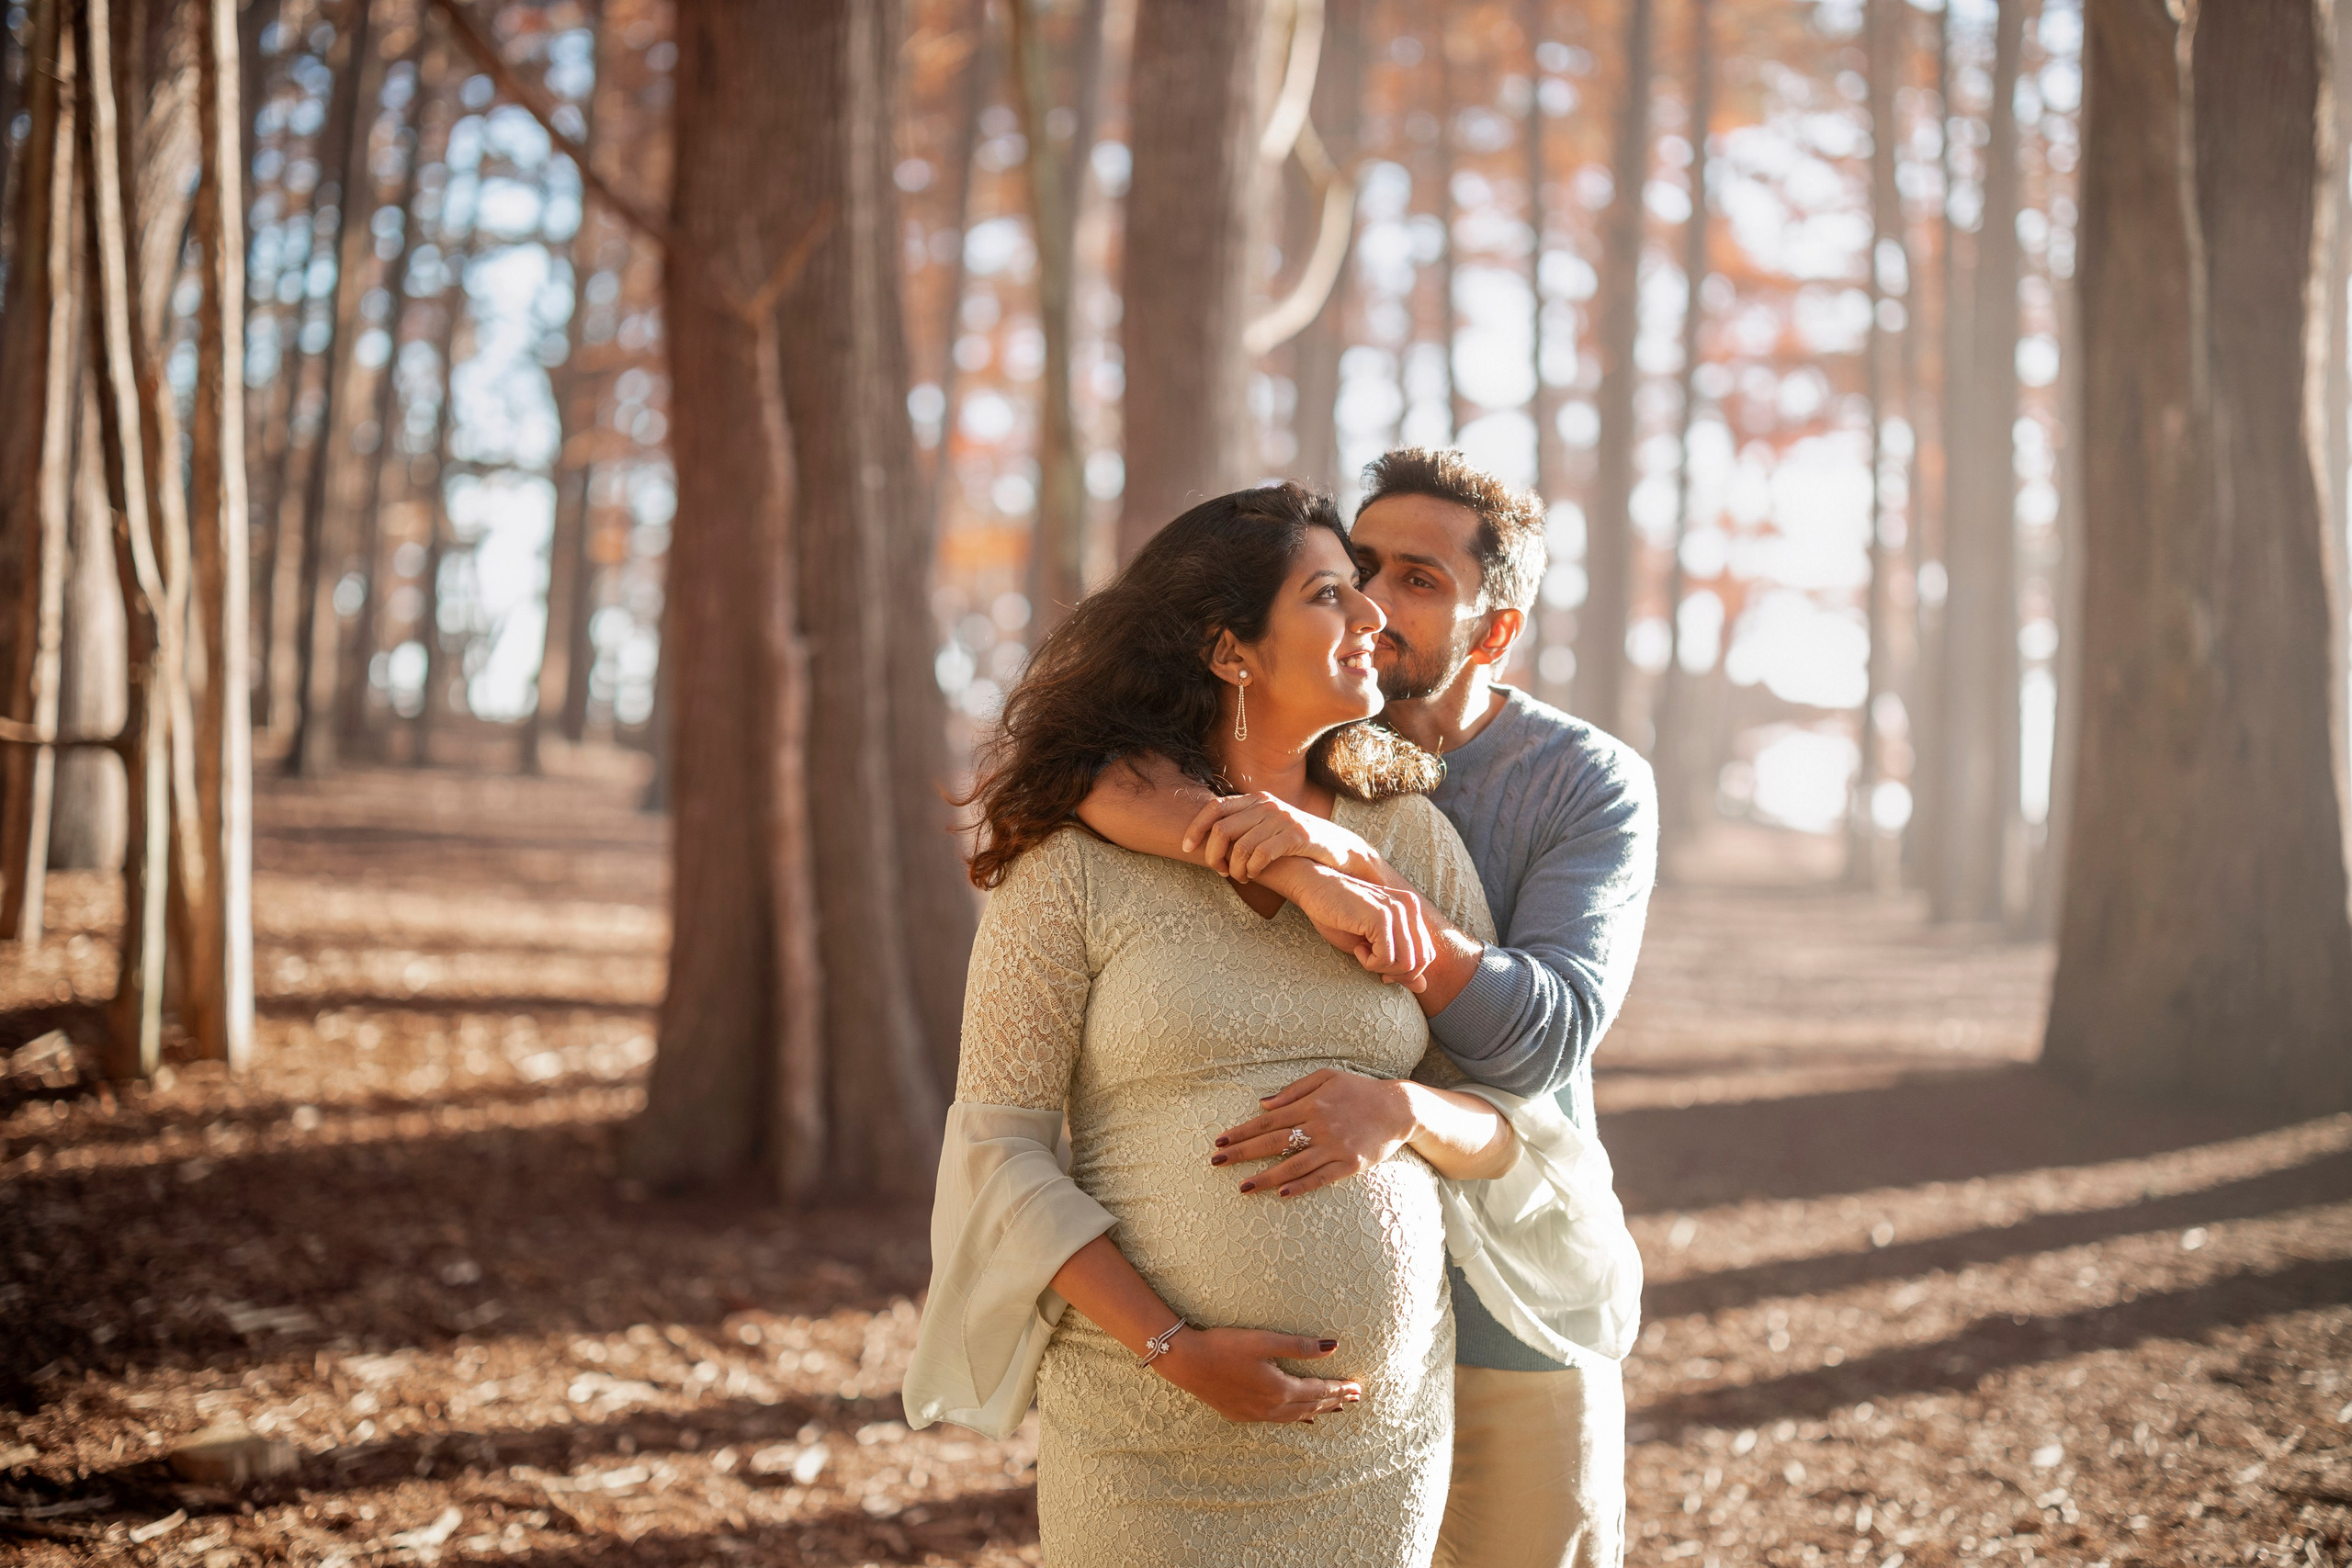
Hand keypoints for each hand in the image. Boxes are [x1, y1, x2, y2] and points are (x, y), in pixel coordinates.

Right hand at [1151, 1325, 1361, 1422]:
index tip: (1357, 1387)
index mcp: (1279, 1389)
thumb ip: (1299, 1345)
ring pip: (1295, 1417)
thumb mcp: (1264, 1340)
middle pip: (1310, 1406)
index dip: (1339, 1389)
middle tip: (1353, 1399)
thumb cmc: (1224, 1346)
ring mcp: (1255, 1414)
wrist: (1187, 1363)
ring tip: (1334, 1411)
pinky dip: (1294, 1419)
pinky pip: (1278, 1421)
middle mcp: (1271, 1407)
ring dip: (1316, 1412)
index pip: (1318, 1391)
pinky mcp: (1241, 1414)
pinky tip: (1298, 1418)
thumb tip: (1333, 1346)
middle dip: (1333, 1402)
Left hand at [1183, 793, 1383, 883]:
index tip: (1187, 847)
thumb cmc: (1296, 840)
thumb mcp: (1269, 824)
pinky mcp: (1295, 836)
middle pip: (1221, 829)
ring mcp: (1281, 819)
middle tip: (1221, 871)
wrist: (1338, 846)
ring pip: (1240, 847)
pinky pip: (1261, 855)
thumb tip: (1209, 837)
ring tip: (1240, 877)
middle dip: (1214, 855)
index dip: (1195, 827)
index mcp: (1256, 799)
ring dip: (1235, 869)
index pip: (1214, 807)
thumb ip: (1244, 825)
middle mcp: (1266, 805)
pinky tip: (1255, 876)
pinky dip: (1253, 870)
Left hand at [1212, 1068, 1415, 1197]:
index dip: (1242, 1132)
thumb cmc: (1358, 1091)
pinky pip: (1320, 1178)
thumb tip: (1263, 1104)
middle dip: (1242, 1153)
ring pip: (1293, 1165)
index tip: (1220, 1142)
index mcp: (1311, 1105)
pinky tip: (1280, 1193)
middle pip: (1273, 1143)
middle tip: (1216, 1163)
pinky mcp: (1350, 1166)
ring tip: (1242, 1187)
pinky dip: (1299, 1186)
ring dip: (1265, 1177)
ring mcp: (1335, 1148)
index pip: (1268, 1121)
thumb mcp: (1326, 1077)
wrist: (1398, 1108)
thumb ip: (1294, 1090)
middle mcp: (1319, 1126)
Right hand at [1261, 862, 1437, 989]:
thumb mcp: (1373, 944)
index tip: (1381, 968)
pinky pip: (1387, 957)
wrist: (1313, 888)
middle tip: (1370, 961)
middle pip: (1420, 961)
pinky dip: (1369, 962)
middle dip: (1395, 972)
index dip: (1405, 971)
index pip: (1426, 954)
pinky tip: (1356, 948)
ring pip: (1406, 963)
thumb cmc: (1338, 916)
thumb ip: (1400, 962)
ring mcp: (1397, 909)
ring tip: (1362, 952)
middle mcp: (1409, 907)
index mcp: (1411, 910)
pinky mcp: (1381, 916)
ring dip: (1381, 967)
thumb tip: (1423, 987)